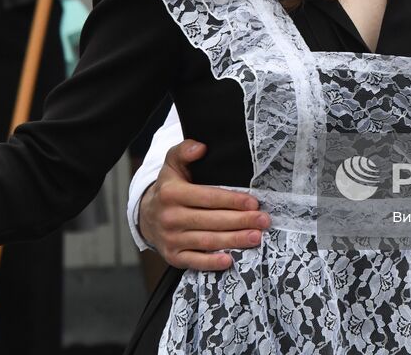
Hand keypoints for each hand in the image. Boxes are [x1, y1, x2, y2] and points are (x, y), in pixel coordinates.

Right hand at [138, 140, 269, 270]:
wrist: (146, 216)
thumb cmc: (168, 188)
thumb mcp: (172, 164)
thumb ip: (184, 151)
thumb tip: (201, 147)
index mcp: (171, 193)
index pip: (208, 197)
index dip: (232, 200)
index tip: (254, 202)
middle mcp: (170, 217)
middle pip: (211, 221)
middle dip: (240, 221)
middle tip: (263, 221)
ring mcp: (171, 239)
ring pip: (207, 241)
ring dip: (234, 241)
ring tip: (256, 237)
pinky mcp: (173, 257)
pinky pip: (195, 262)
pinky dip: (212, 263)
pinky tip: (230, 260)